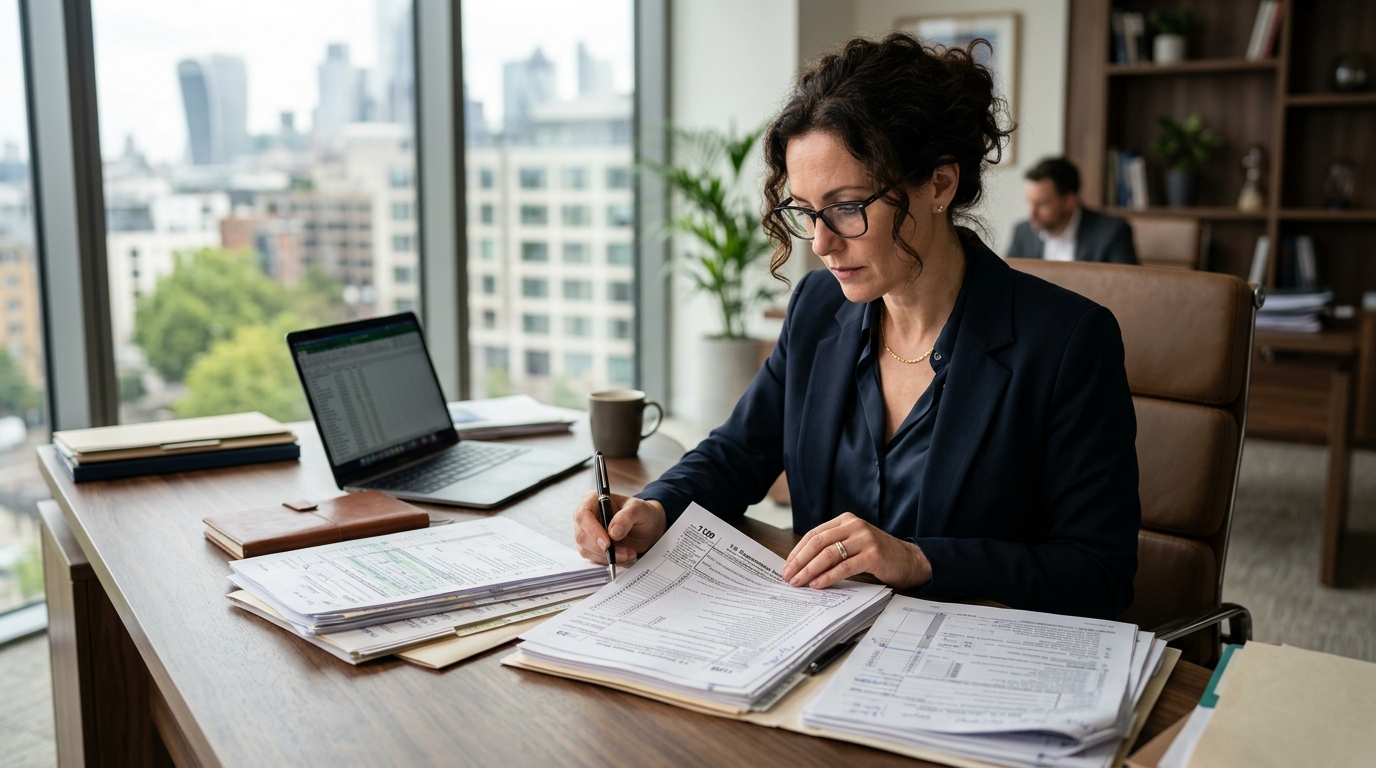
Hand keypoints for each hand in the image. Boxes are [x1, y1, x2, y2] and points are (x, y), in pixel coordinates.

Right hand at [572, 491, 666, 566]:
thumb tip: (613, 532)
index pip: (583, 515)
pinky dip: (608, 561)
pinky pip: (593, 558)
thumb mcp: (639, 509)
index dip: (592, 530)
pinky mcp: (591, 547)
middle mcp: (586, 516)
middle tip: (624, 553)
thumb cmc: (640, 513)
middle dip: (602, 549)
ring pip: (586, 550)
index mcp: (593, 500)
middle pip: (581, 536)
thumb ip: (627, 516)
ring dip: (607, 557)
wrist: (646, 527)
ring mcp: (587, 533)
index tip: (607, 543)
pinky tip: (624, 556)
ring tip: (629, 554)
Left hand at [781, 512, 931, 589]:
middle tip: (788, 577)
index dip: (797, 551)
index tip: (786, 567)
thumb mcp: (853, 544)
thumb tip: (801, 565)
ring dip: (810, 570)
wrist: (909, 560)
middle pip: (818, 543)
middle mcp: (854, 526)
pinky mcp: (873, 555)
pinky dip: (828, 577)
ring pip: (829, 554)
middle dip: (800, 561)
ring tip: (799, 583)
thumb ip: (832, 547)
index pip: (814, 534)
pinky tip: (817, 585)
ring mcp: (865, 539)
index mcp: (846, 520)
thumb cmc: (877, 555)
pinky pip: (844, 567)